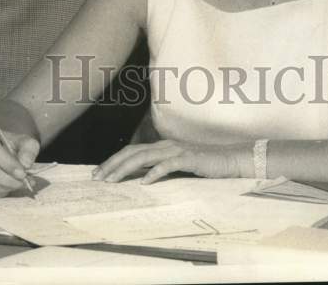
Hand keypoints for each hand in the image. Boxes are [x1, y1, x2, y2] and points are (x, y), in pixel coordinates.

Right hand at [0, 121, 39, 197]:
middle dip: (7, 178)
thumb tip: (26, 164)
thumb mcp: (24, 142)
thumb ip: (29, 149)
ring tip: (14, 184)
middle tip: (22, 183)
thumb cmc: (11, 145)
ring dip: (2, 186)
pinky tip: (1, 187)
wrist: (0, 152)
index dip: (6, 162)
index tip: (22, 173)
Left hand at [92, 139, 245, 183]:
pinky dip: (154, 173)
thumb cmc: (204, 165)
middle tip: (96, 178)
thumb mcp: (178, 166)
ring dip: (125, 169)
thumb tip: (139, 178)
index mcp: (161, 146)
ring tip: (112, 181)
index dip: (113, 161)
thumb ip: (160, 168)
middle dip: (112, 165)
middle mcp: (165, 145)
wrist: (230, 159)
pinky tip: (144, 183)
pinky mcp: (189, 158)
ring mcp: (176, 150)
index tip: (97, 173)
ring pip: (144, 157)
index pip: (131, 151)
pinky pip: (168, 165)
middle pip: (132, 152)